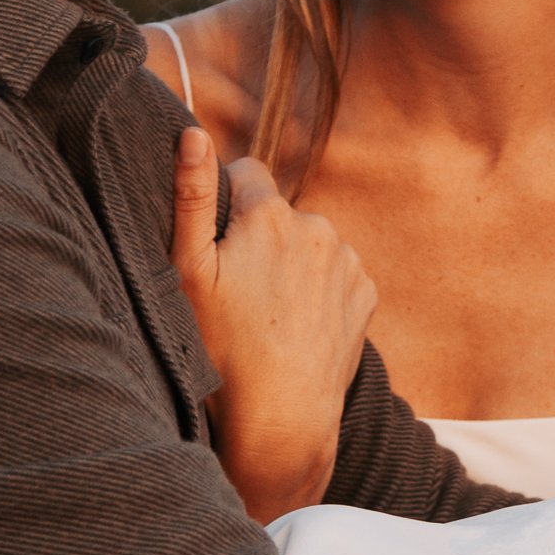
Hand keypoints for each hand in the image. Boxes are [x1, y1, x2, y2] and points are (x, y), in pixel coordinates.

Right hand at [171, 130, 376, 522]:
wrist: (282, 421)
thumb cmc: (222, 348)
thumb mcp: (188, 273)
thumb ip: (192, 195)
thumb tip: (193, 133)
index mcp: (271, 214)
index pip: (247, 172)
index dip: (227, 203)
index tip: (218, 247)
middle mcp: (317, 226)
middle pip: (279, 213)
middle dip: (260, 237)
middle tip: (238, 292)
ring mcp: (347, 261)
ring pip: (309, 244)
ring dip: (291, 264)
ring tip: (267, 315)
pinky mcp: (365, 293)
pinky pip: (336, 274)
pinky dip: (318, 290)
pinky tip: (296, 325)